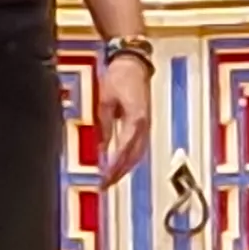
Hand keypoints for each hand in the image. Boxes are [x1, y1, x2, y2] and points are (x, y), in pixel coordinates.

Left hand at [96, 56, 155, 177]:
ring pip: (138, 154)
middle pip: (134, 156)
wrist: (134, 65)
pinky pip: (138, 146)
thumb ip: (104, 125)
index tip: (105, 176)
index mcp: (136, 119)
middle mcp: (144, 125)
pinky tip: (120, 165)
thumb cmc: (120, 78)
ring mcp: (146, 125)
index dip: (115, 165)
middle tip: (105, 184)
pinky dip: (130, 158)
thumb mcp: (105, 101)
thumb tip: (102, 146)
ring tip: (111, 179)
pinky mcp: (144, 124)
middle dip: (120, 172)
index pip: (125, 149)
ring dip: (125, 168)